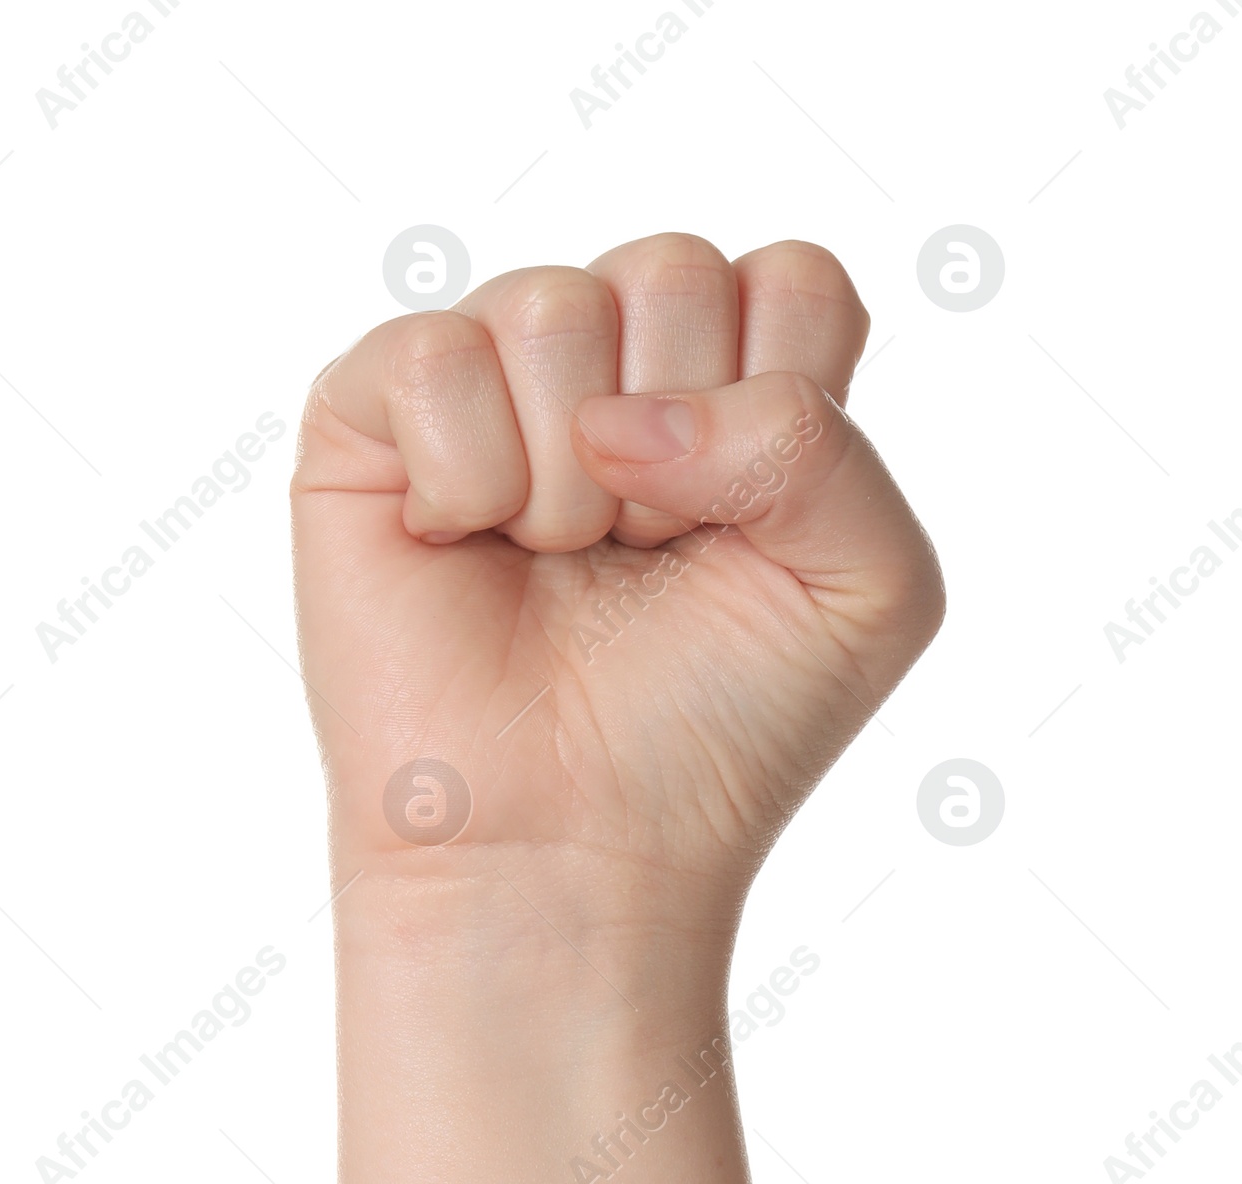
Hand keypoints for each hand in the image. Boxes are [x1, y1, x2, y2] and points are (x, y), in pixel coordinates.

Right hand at [291, 234, 943, 927]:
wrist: (576, 855)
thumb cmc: (717, 737)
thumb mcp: (872, 591)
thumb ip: (828, 443)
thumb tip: (621, 414)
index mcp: (734, 392)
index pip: (791, 281)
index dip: (779, 412)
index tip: (748, 538)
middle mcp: (610, 370)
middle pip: (675, 271)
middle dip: (680, 449)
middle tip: (641, 563)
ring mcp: (488, 384)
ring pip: (552, 305)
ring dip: (571, 483)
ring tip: (553, 571)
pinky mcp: (369, 421)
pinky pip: (431, 355)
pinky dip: (467, 477)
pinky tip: (462, 550)